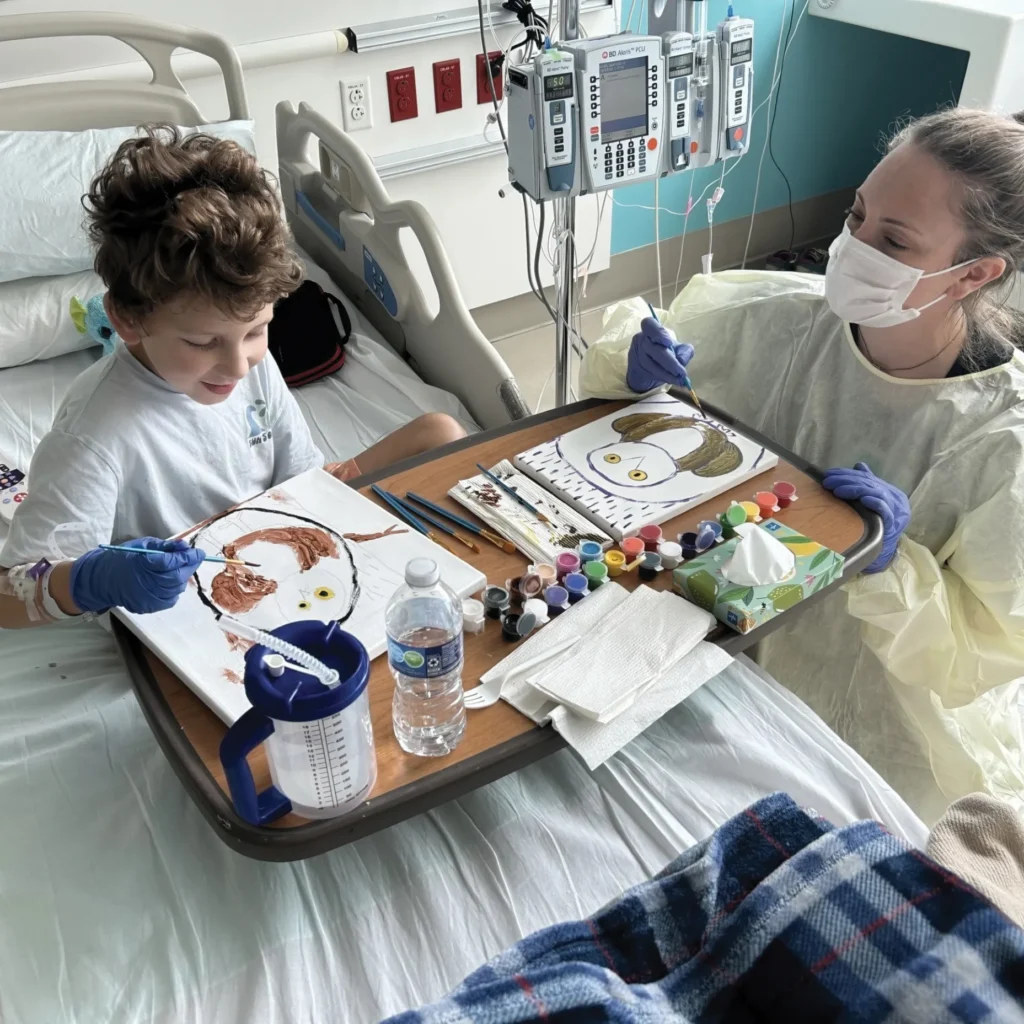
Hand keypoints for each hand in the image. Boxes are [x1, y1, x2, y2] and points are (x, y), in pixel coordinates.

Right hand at [69, 538, 205, 613]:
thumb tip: (185, 547)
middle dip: (189, 566)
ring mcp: (147, 598)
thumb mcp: (142, 546)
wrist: (102, 580)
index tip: (198, 552)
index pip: (172, 562)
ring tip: (178, 568)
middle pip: (177, 577)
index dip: (188, 557)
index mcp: (142, 564)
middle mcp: (145, 583)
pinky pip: (170, 598)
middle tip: (194, 558)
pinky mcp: (149, 607)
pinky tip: (168, 581)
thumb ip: (165, 547)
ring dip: (182, 577)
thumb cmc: (122, 559)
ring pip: (176, 588)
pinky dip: (174, 589)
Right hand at [627, 317, 695, 393]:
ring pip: (651, 364)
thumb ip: (684, 351)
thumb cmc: (665, 351)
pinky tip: (674, 380)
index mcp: (651, 329)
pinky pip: (650, 373)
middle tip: (681, 371)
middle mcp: (642, 340)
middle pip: (652, 349)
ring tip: (680, 379)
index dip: (658, 333)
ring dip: (667, 373)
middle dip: (669, 362)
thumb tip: (682, 360)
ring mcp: (637, 354)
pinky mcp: (636, 368)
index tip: (668, 343)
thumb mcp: (678, 348)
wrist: (649, 366)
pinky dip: (664, 377)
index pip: (649, 324)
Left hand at [822, 463, 910, 573]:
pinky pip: (885, 510)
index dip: (847, 474)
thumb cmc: (876, 523)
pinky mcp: (893, 522)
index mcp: (887, 490)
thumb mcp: (871, 500)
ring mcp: (895, 509)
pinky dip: (874, 502)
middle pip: (869, 483)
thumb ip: (867, 483)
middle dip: (846, 481)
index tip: (829, 474)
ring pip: (876, 493)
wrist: (886, 547)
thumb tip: (858, 465)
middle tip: (828, 482)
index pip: (866, 477)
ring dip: (855, 490)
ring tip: (838, 491)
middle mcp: (893, 496)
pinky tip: (862, 499)